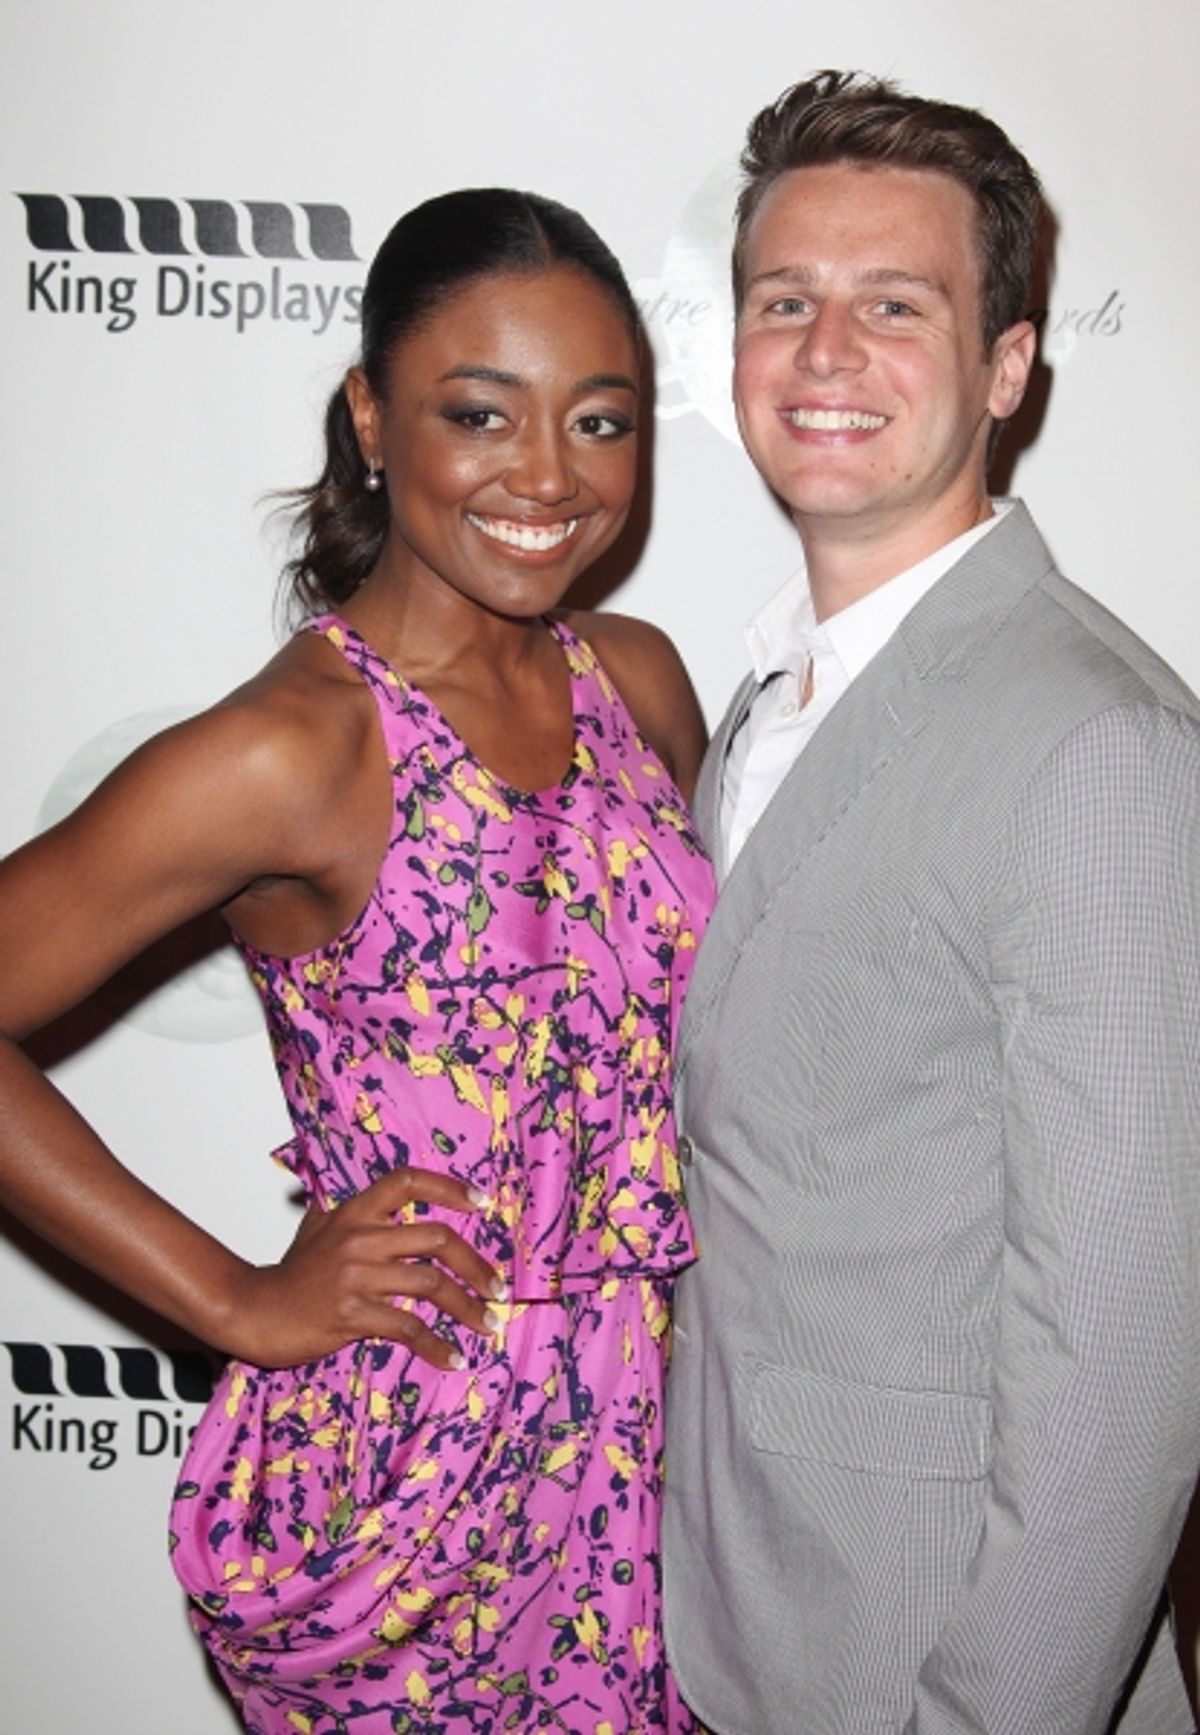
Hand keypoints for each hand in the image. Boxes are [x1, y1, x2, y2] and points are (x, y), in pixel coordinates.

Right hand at [224, 1167, 505, 1369]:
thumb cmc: (289, 1273)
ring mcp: (356, 1275)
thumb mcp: (316, 1227)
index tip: (482, 1203)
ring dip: (469, 1307)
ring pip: (431, 1283)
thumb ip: (349, 1212)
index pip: (408, 1181)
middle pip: (437, 1238)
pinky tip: (454, 1358)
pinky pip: (408, 1327)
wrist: (252, 1310)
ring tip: (490, 1324)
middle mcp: (360, 1237)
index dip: (449, 1187)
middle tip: (499, 1288)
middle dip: (477, 1264)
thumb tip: (380, 1198)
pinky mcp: (351, 1313)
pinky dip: (437, 1345)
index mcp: (355, 1212)